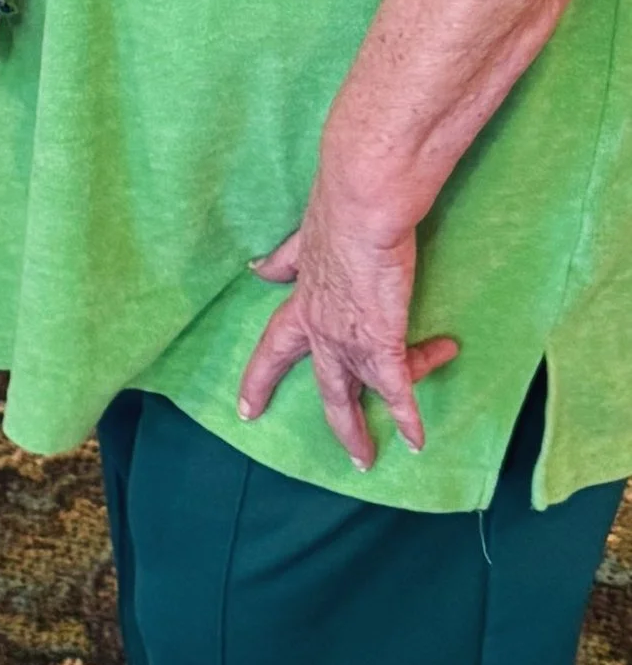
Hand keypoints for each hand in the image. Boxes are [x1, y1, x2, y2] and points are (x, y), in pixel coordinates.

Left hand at [237, 190, 458, 469]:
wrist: (360, 208)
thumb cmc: (338, 215)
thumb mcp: (303, 241)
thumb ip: (286, 261)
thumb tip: (258, 269)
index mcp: (302, 302)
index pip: (275, 345)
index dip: (260, 377)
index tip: (245, 406)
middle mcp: (320, 327)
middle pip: (322, 384)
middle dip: (335, 421)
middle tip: (344, 454)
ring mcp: (347, 339)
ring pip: (354, 393)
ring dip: (365, 427)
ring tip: (372, 456)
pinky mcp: (380, 343)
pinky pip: (396, 391)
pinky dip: (407, 417)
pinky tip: (418, 440)